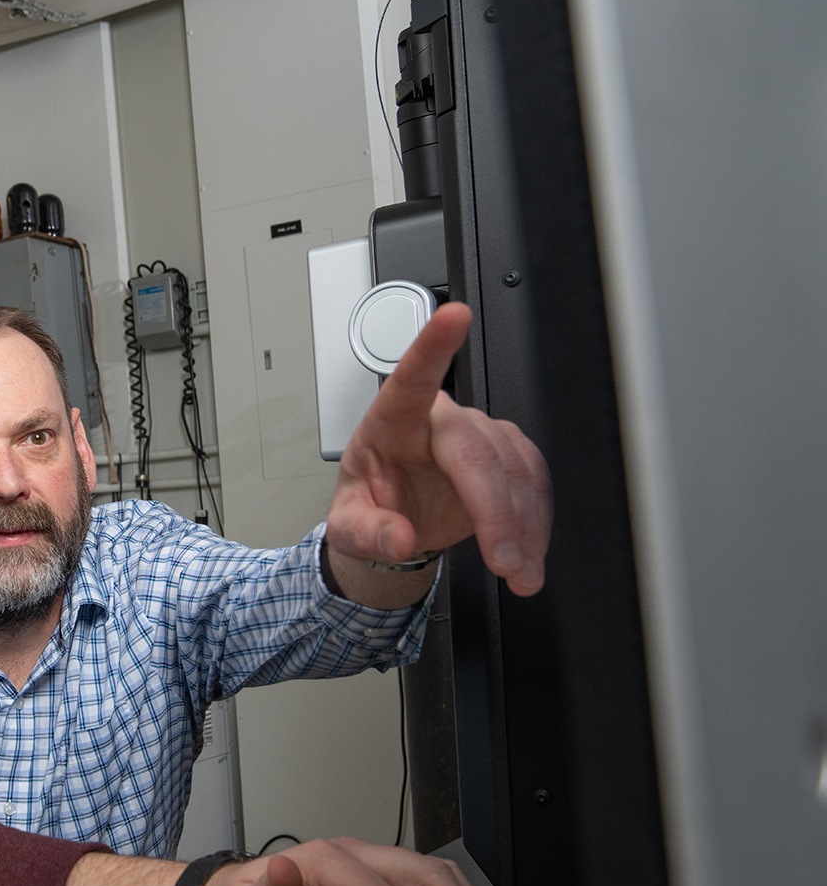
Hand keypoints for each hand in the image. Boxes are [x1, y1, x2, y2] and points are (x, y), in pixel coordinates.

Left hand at [328, 302, 550, 597]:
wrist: (393, 522)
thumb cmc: (368, 506)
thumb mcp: (349, 527)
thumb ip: (367, 532)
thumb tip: (397, 537)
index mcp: (391, 420)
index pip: (411, 376)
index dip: (434, 344)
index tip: (453, 314)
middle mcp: (439, 420)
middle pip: (477, 449)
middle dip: (496, 509)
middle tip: (503, 558)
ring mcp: (478, 435)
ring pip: (515, 469)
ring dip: (524, 525)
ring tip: (518, 571)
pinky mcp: (507, 456)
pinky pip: (533, 483)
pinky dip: (536, 524)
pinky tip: (528, 554)